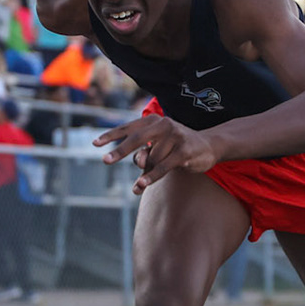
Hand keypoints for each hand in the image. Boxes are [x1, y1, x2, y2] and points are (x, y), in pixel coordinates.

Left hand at [96, 115, 215, 193]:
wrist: (209, 146)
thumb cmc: (177, 146)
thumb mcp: (158, 148)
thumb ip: (144, 153)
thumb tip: (138, 161)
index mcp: (154, 121)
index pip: (129, 128)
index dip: (111, 135)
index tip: (95, 143)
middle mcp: (164, 125)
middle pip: (136, 139)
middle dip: (120, 151)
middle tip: (105, 160)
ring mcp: (175, 137)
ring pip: (151, 159)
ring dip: (146, 173)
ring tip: (143, 182)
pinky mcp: (184, 151)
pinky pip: (163, 167)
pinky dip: (151, 177)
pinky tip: (141, 185)